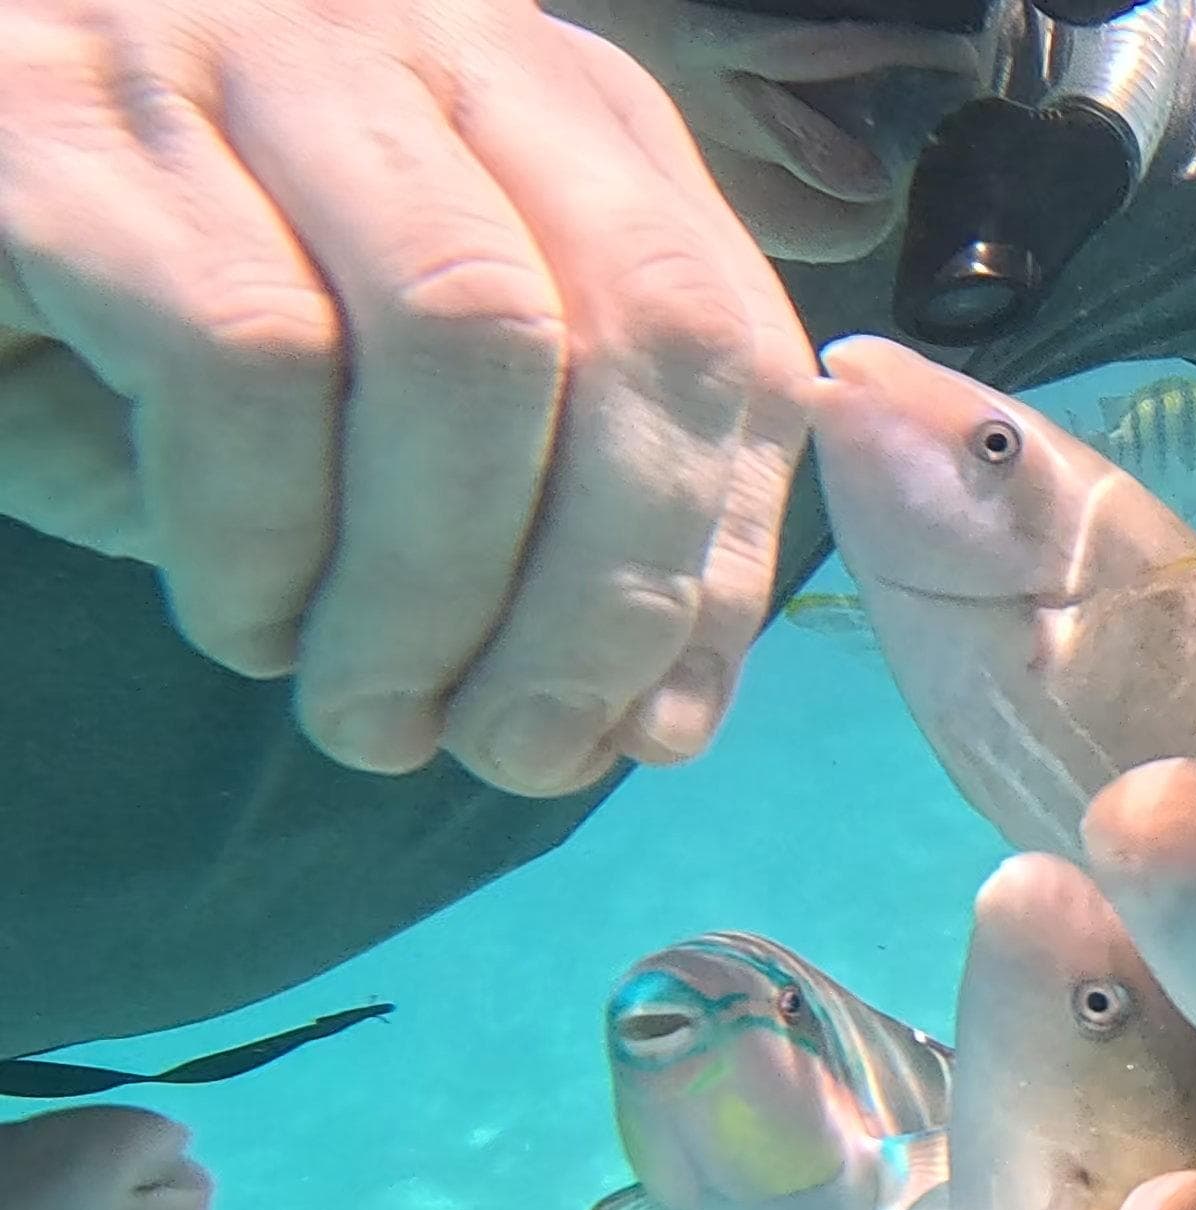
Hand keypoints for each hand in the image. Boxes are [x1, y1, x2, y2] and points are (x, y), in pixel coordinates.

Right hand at [0, 0, 818, 794]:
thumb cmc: (148, 343)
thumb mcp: (392, 422)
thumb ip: (551, 517)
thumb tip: (659, 710)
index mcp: (545, 106)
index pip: (726, 322)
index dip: (721, 548)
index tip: (664, 724)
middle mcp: (422, 39)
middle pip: (633, 322)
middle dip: (611, 588)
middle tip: (527, 750)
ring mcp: (242, 52)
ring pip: (465, 339)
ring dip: (436, 590)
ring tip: (372, 713)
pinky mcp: (63, 126)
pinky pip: (247, 358)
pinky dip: (265, 542)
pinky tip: (238, 618)